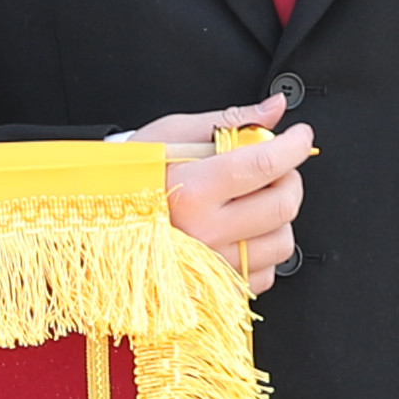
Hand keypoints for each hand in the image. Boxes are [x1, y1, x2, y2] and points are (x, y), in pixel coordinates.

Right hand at [123, 87, 312, 294]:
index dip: (293, 146)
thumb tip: (274, 109)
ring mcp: (212, 265)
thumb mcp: (174, 134)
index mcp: (191, 190)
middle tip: (274, 167)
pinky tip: (241, 233)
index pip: (264, 165)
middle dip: (289, 178)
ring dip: (278, 217)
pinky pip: (267, 273)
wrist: (98, 221)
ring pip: (282, 242)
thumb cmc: (133, 176)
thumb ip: (232, 121)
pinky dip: (263, 251)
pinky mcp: (217, 289)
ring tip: (253, 202)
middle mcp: (203, 232)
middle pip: (282, 205)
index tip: (300, 137)